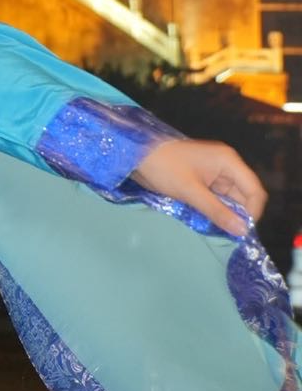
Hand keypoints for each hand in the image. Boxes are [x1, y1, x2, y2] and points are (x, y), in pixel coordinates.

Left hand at [133, 138, 267, 235]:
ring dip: (226, 214)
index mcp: (228, 161)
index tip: (242, 232)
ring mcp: (215, 172)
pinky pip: (218, 198)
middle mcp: (227, 165)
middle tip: (229, 235)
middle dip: (239, 215)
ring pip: (231, 199)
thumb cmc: (164, 168)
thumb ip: (217, 211)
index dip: (253, 212)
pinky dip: (215, 210)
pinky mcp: (205, 179)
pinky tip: (209, 221)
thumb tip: (242, 231)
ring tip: (218, 230)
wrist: (137, 155)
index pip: (254, 190)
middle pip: (245, 195)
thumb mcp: (191, 192)